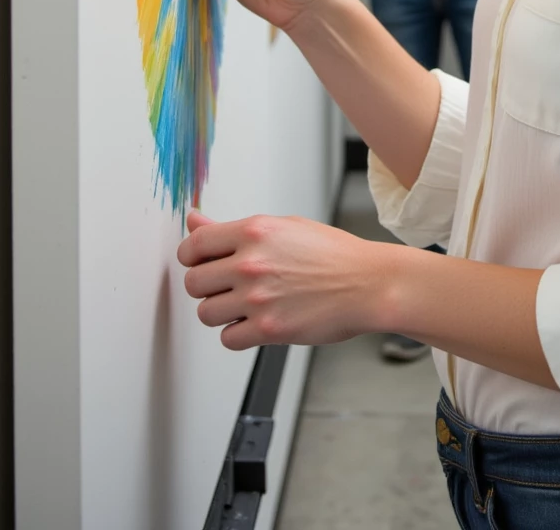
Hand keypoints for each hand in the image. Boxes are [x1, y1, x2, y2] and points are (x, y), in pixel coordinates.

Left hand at [178, 210, 393, 349]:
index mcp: (254, 231)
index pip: (194, 245)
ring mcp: (258, 298)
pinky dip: (238, 334)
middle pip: (193, 283)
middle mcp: (252, 263)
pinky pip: (228, 339)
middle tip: (227, 285)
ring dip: (221, 311)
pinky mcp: (269, 330)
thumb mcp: (284, 227)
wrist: (368, 283)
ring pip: (206, 313)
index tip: (200, 262)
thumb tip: (194, 219)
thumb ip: (234, 229)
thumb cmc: (332, 254)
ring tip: (245, 304)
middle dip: (206, 286)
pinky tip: (256, 321)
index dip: (191, 256)